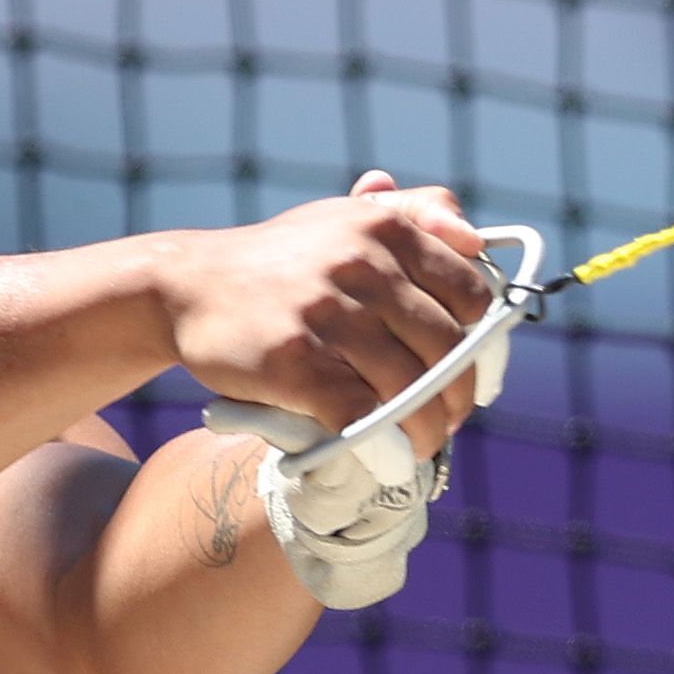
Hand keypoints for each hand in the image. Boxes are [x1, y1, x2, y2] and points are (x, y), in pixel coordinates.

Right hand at [162, 170, 499, 459]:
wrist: (188, 286)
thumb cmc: (283, 260)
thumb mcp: (346, 218)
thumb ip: (416, 213)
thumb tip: (476, 238)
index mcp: (384, 227)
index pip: (471, 294)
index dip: (484, 343)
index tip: (476, 372)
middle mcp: (360, 263)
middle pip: (447, 348)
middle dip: (458, 396)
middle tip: (450, 420)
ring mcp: (326, 313)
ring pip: (410, 388)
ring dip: (427, 430)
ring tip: (423, 444)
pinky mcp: (294, 362)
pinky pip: (363, 416)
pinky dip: (386, 447)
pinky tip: (391, 460)